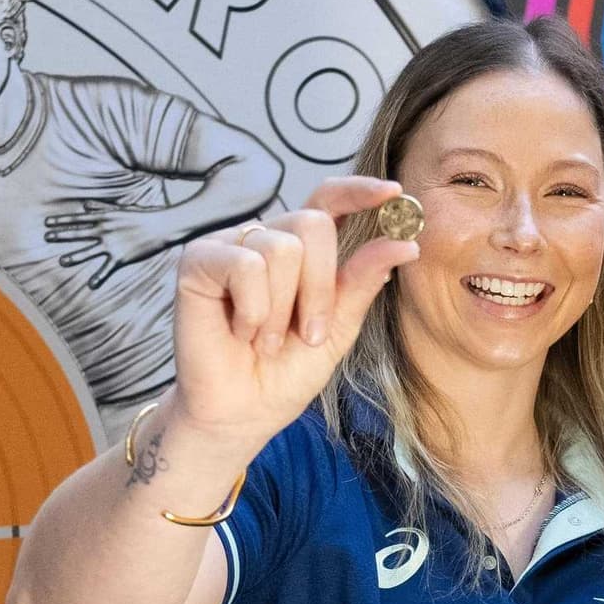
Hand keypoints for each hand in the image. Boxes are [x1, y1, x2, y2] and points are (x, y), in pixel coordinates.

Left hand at [42, 199, 187, 285]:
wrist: (161, 225)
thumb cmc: (142, 215)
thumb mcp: (120, 209)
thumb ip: (101, 208)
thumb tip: (85, 205)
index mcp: (104, 218)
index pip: (78, 219)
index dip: (62, 221)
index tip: (47, 222)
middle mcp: (104, 231)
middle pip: (78, 234)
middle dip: (61, 236)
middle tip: (46, 237)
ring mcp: (112, 244)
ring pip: (88, 252)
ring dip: (74, 257)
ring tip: (62, 261)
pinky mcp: (121, 257)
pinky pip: (107, 269)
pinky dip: (99, 278)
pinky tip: (91, 285)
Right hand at [163, 179, 418, 453]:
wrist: (242, 413)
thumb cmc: (285, 372)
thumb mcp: (338, 329)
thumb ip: (363, 283)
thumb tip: (405, 244)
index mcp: (303, 249)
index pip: (330, 199)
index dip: (360, 190)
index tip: (394, 193)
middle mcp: (267, 238)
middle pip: (313, 223)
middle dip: (320, 288)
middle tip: (309, 334)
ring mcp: (231, 246)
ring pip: (281, 248)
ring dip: (281, 311)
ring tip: (265, 340)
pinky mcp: (198, 261)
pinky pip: (245, 265)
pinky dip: (253, 310)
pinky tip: (240, 332)